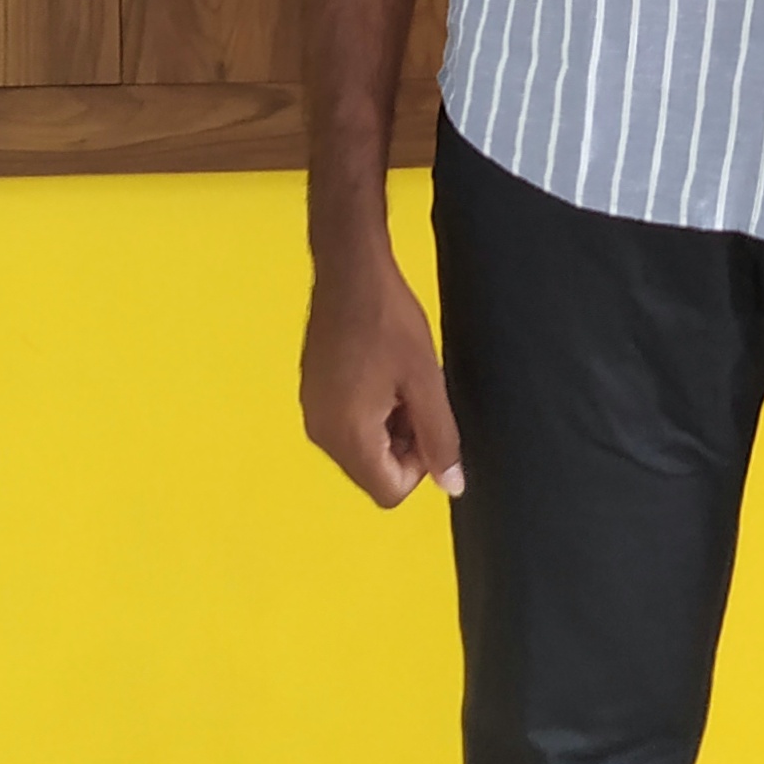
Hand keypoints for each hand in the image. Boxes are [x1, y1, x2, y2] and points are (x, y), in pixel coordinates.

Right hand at [301, 247, 464, 508]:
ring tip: (399, 382)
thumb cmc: (389, 322)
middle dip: (403, 447)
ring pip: (361, 450)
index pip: (389, 492)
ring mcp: (311, 413)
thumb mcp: (426, 382)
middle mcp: (321, 433)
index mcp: (347, 435)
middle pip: (372, 473)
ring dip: (388, 429)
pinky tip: (380, 374)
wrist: (350, 271)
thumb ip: (440, 439)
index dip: (419, 467)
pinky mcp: (311, 394)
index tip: (427, 421)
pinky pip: (345, 426)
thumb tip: (452, 486)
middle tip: (416, 397)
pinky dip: (369, 414)